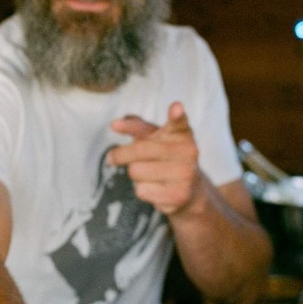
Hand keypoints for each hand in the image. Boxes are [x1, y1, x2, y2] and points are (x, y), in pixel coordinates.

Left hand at [108, 101, 204, 216]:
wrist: (190, 191)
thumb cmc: (165, 158)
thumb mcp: (153, 138)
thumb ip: (135, 127)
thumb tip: (114, 124)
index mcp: (182, 133)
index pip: (179, 122)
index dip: (177, 115)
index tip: (176, 108)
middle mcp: (188, 151)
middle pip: (139, 150)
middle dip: (121, 155)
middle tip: (112, 157)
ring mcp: (185, 174)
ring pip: (136, 171)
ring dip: (135, 175)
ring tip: (151, 175)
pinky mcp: (179, 195)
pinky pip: (141, 190)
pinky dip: (142, 190)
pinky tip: (157, 188)